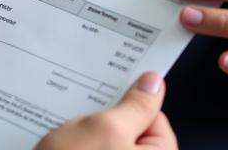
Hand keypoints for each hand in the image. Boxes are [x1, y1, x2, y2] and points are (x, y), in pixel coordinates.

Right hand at [35, 73, 174, 148]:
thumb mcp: (105, 129)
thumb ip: (135, 106)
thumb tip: (153, 83)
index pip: (156, 119)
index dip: (131, 105)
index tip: (111, 92)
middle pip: (133, 135)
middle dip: (109, 121)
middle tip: (86, 117)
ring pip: (111, 147)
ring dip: (92, 137)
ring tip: (72, 140)